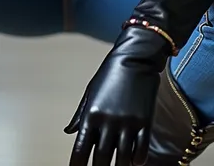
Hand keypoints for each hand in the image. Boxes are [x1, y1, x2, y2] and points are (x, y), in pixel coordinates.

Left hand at [64, 25, 169, 165]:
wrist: (135, 57)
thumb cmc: (110, 74)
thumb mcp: (91, 92)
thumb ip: (80, 115)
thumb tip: (69, 133)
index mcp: (91, 115)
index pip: (80, 151)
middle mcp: (108, 122)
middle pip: (101, 160)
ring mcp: (128, 123)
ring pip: (122, 160)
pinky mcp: (145, 122)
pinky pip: (141, 151)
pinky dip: (138, 160)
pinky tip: (134, 162)